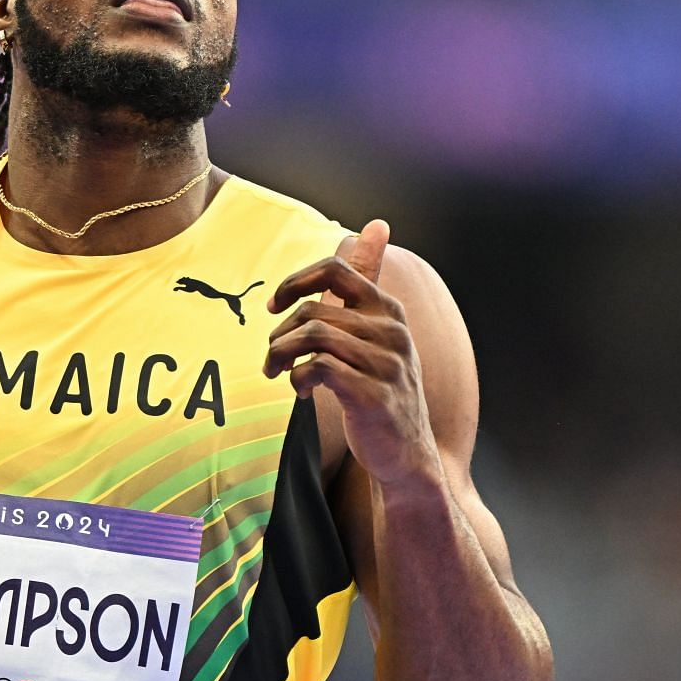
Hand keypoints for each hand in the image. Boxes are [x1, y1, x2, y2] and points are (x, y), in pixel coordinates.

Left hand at [264, 220, 439, 486]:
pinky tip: (302, 391)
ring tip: (277, 372)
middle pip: (313, 309)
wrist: (408, 455)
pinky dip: (299, 378)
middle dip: (280, 333)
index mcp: (389, 310)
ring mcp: (386, 364)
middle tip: (272, 357)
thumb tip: (375, 225)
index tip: (275, 305)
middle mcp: (392, 331)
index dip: (296, 282)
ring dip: (281, 356)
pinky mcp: (374, 396)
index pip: (336, 269)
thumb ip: (368, 285)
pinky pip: (319, 369)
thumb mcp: (378, 334)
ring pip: (312, 337)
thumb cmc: (381, 390)